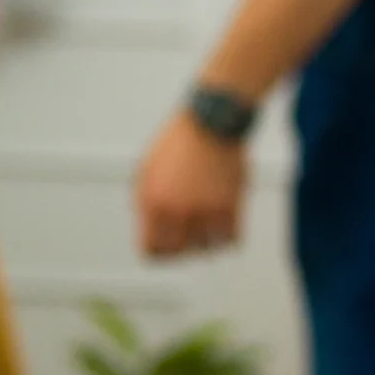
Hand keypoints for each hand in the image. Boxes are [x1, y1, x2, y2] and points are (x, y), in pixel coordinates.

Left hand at [135, 110, 247, 257]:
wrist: (211, 122)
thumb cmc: (178, 142)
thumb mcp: (146, 170)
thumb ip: (144, 202)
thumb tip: (148, 229)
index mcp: (153, 202)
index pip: (151, 249)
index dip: (156, 252)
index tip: (163, 249)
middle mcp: (178, 211)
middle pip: (178, 252)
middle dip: (181, 248)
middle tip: (186, 238)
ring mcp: (206, 211)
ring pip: (207, 248)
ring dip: (206, 240)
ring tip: (206, 224)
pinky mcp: (231, 207)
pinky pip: (231, 240)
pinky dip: (228, 237)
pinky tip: (224, 225)